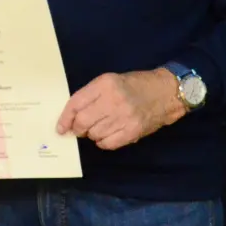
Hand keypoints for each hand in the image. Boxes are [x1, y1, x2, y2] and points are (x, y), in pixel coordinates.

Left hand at [57, 70, 186, 150]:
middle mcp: (113, 100)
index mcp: (105, 84)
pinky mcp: (132, 131)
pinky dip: (103, 142)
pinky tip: (108, 134)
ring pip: (94, 134)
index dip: (65, 118)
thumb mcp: (111, 81)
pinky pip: (107, 144)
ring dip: (92, 134)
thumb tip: (71, 116)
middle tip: (80, 129)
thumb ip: (91, 95)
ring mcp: (124, 117)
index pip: (76, 103)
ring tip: (100, 127)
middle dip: (78, 129)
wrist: (165, 92)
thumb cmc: (135, 85)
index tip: (60, 128)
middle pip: (83, 122)